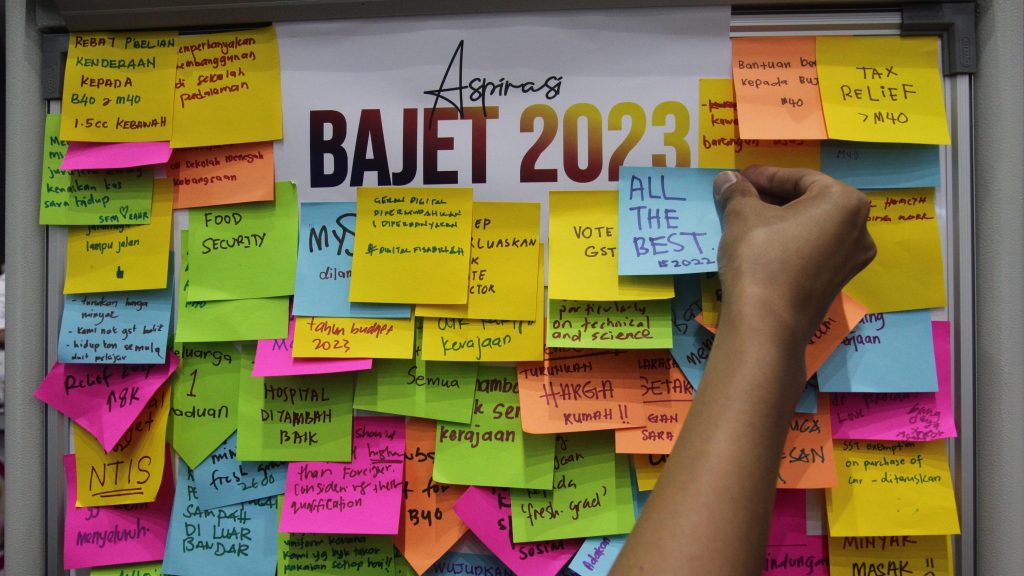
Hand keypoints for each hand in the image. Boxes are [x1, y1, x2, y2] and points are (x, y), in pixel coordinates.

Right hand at [713, 166, 875, 344]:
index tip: (741, 177)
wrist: (767, 323)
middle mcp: (859, 229)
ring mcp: (851, 260)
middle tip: (742, 197)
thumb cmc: (760, 257)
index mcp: (845, 202)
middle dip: (774, 198)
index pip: (800, 178)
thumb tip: (726, 178)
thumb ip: (737, 192)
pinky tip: (762, 246)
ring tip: (748, 220)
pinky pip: (813, 251)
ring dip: (781, 221)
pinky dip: (790, 243)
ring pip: (812, 228)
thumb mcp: (742, 215)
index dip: (766, 175)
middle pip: (810, 202)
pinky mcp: (836, 284)